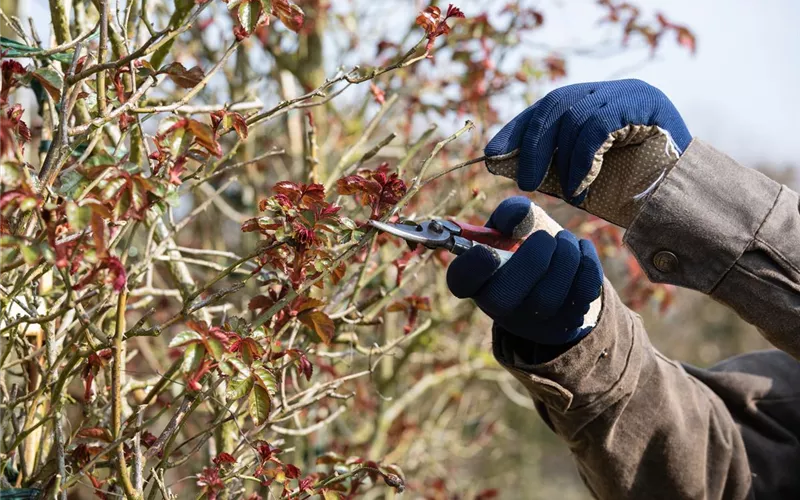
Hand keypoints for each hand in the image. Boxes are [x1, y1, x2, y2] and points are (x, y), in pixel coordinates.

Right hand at [446, 197, 602, 344]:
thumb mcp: (513, 226)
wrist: (556, 273)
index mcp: (476, 278)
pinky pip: (579, 297)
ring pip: (547, 297)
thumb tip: (517, 215)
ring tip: (565, 240)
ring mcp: (531, 322)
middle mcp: (498, 307)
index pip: (461, 281)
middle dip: (532, 260)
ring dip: (564, 258)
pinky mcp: (564, 325)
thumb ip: (511, 214)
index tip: (487, 251)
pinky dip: (586, 265)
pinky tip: (580, 250)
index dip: (471, 269)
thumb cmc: (526, 245)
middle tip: (545, 238)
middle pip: (504, 297)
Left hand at [484, 79, 690, 226]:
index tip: (491, 153)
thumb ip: (552, 166)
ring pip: (573, 114)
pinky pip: (596, 125)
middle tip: (523, 180)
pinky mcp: (643, 101)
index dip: (517, 128)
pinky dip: (582, 158)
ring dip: (562, 159)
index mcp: (593, 104)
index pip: (546, 107)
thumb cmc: (636, 192)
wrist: (688, 200)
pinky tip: (581, 184)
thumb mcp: (583, 177)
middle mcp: (609, 91)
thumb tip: (504, 165)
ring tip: (567, 191)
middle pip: (554, 104)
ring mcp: (627, 92)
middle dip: (531, 144)